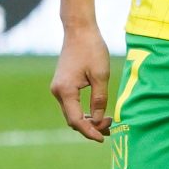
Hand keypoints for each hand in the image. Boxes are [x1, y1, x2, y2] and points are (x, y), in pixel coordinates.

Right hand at [51, 23, 113, 140]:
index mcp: (66, 91)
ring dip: (87, 120)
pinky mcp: (62, 85)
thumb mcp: (101, 75)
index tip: (103, 138)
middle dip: (90, 127)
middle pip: (72, 120)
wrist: (79, 30)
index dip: (90, 131)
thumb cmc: (92, 49)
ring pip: (72, 113)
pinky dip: (83, 112)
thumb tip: (99, 120)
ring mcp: (58, 89)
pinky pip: (71, 105)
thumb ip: (99, 99)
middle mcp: (58, 92)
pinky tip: (97, 112)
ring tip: (107, 122)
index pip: (76, 120)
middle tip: (110, 129)